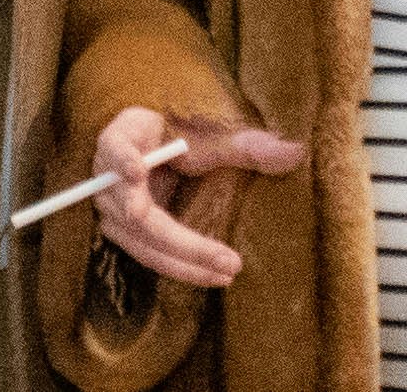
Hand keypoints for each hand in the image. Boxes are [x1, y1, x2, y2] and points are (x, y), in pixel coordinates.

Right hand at [91, 104, 304, 288]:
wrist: (159, 145)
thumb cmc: (181, 131)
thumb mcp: (209, 132)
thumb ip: (247, 143)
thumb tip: (297, 152)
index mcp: (122, 137)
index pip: (113, 145)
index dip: (123, 158)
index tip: (137, 170)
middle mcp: (109, 177)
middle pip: (135, 213)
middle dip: (180, 241)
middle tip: (221, 258)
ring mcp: (113, 209)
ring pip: (144, 243)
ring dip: (184, 262)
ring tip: (227, 272)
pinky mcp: (125, 233)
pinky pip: (151, 254)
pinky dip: (181, 266)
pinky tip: (214, 275)